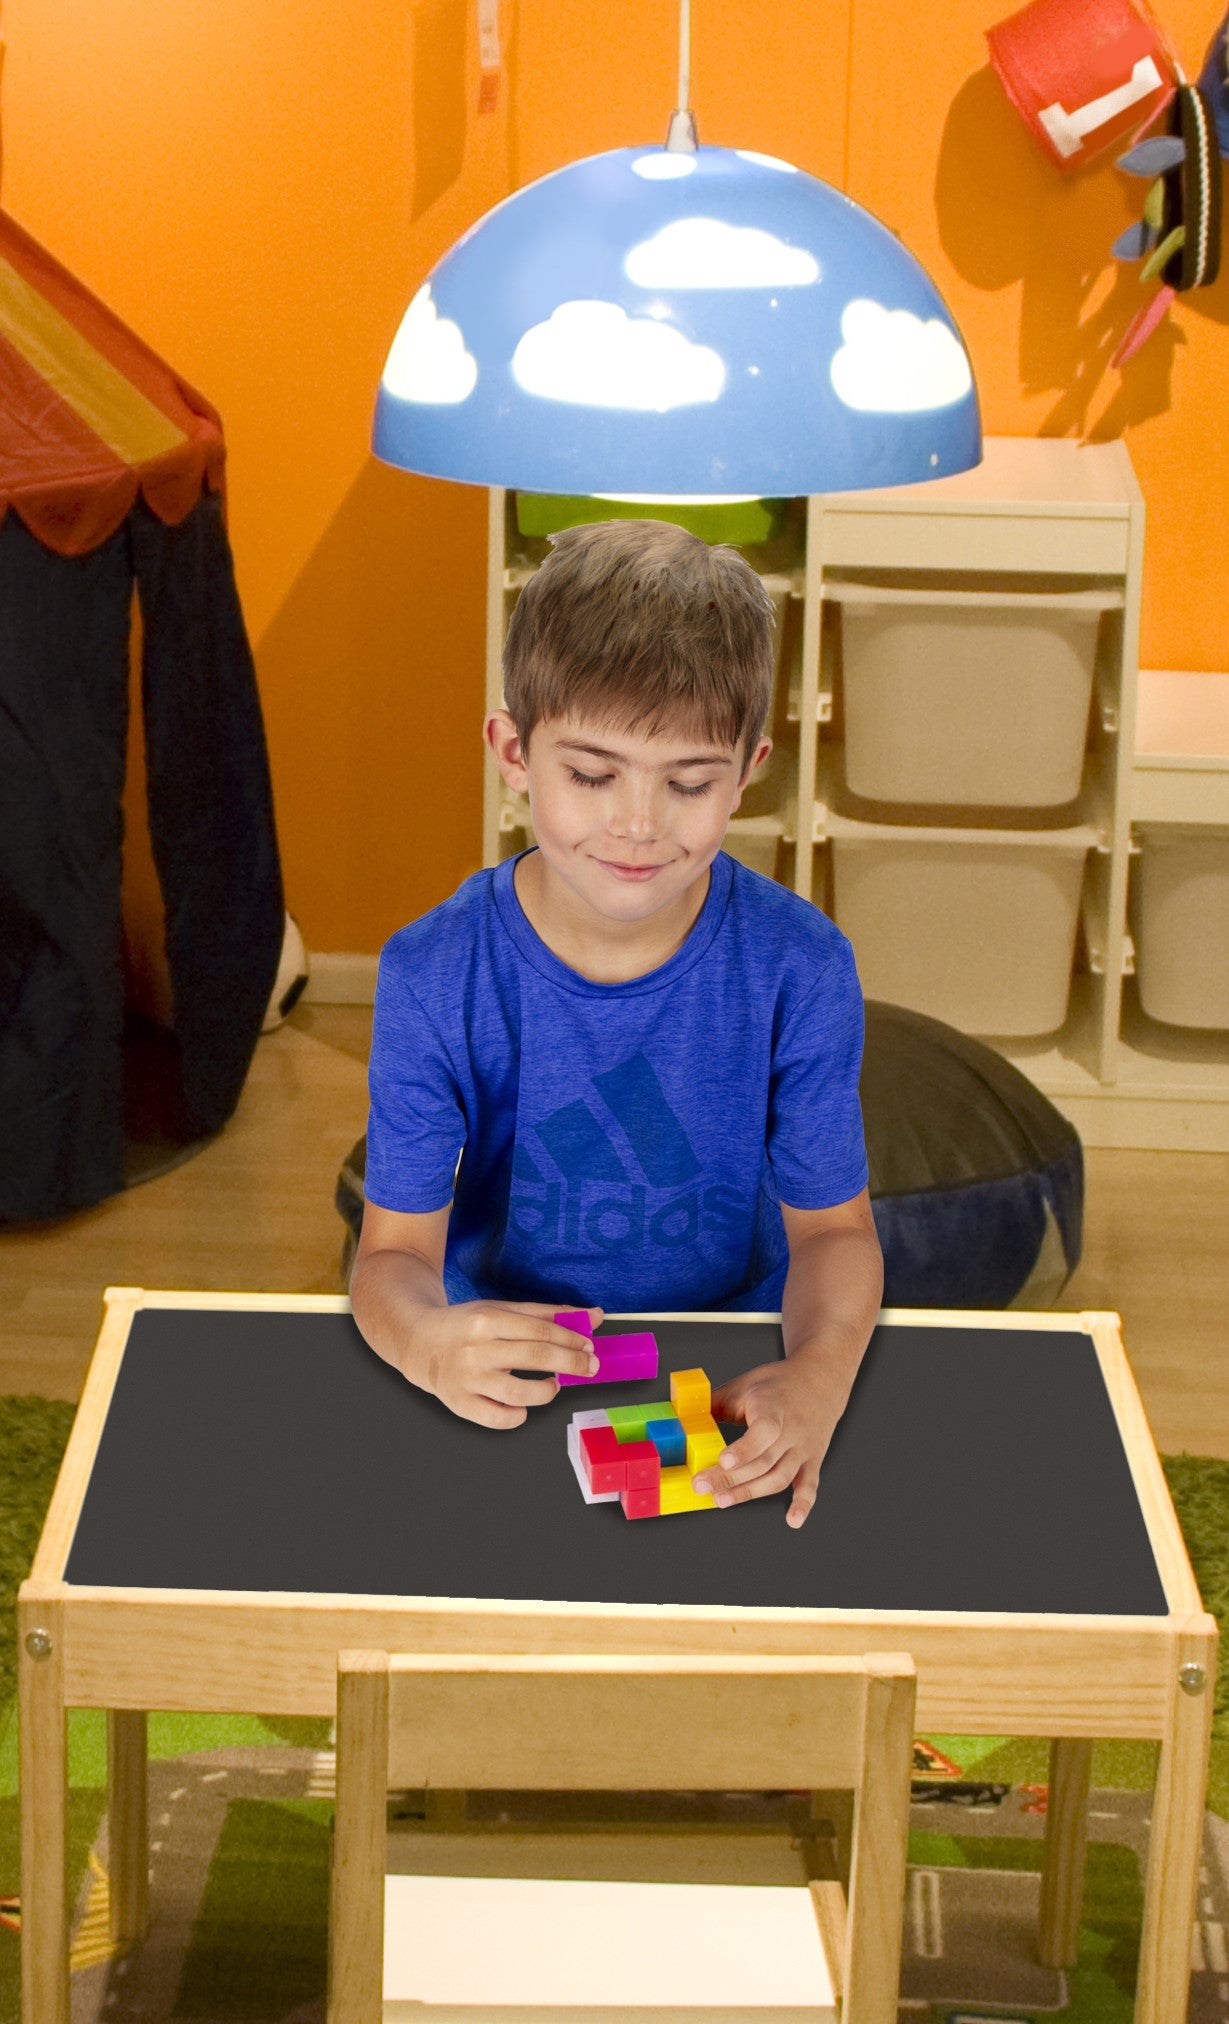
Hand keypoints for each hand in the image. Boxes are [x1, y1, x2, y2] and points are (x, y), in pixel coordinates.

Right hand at [401, 1302, 602, 1427]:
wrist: (419, 1343)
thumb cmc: (468, 1327)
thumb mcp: (503, 1311)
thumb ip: (548, 1315)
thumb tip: (593, 1316)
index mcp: (487, 1320)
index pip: (539, 1330)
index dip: (570, 1340)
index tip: (589, 1346)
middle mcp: (475, 1349)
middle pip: (533, 1357)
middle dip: (571, 1363)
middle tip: (590, 1367)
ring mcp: (466, 1379)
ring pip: (517, 1393)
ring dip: (546, 1392)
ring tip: (553, 1386)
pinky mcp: (460, 1404)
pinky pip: (497, 1419)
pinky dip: (517, 1416)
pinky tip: (523, 1406)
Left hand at [695, 1356, 839, 1528]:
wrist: (820, 1380)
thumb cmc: (777, 1384)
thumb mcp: (745, 1384)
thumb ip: (715, 1402)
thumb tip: (682, 1418)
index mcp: (774, 1407)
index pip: (764, 1430)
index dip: (745, 1448)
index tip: (724, 1461)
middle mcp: (793, 1430)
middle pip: (763, 1461)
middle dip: (730, 1478)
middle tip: (701, 1486)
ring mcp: (804, 1448)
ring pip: (779, 1476)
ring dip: (750, 1492)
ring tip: (722, 1500)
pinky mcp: (813, 1461)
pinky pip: (810, 1485)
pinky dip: (803, 1504)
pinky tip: (793, 1520)